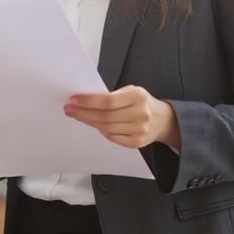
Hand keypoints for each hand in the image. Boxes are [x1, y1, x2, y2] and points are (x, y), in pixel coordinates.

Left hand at [64, 85, 180, 149]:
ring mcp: (140, 130)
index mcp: (138, 97)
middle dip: (84, 113)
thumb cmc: (142, 102)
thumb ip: (112, 96)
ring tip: (79, 116)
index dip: (89, 102)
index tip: (73, 100)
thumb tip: (86, 100)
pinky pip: (113, 138)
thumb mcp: (131, 91)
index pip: (108, 101)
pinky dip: (102, 132)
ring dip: (90, 122)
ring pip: (107, 128)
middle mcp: (140, 114)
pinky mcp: (137, 143)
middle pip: (105, 116)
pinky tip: (95, 125)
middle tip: (69, 109)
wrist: (163, 119)